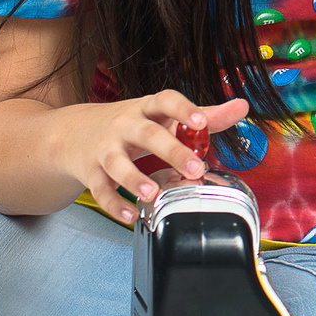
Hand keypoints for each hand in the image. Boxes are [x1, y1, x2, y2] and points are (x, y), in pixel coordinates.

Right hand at [54, 92, 251, 224]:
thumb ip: (204, 115)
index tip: (201, 120)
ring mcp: (105, 149)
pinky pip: (101, 190)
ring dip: (134, 179)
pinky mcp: (92, 172)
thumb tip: (242, 106)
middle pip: (147, 134)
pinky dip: (114, 204)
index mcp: (147, 109)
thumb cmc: (130, 124)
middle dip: (171, 151)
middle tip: (195, 168)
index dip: (183, 108)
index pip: (165, 100)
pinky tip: (130, 215)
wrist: (74, 133)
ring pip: (118, 163)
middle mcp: (125, 126)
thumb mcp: (163, 116)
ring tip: (153, 194)